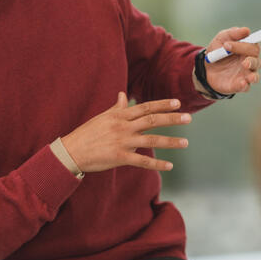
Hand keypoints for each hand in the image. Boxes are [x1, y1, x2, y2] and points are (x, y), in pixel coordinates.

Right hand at [61, 93, 190, 173]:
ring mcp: (122, 142)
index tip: (177, 103)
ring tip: (185, 142)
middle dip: (171, 119)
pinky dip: (157, 164)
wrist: (72, 151)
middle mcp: (123, 127)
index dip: (162, 105)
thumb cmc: (87, 133)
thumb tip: (124, 94)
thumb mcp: (102, 116)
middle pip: (152, 120)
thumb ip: (117, 107)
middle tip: (188, 118)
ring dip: (170, 141)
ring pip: (151, 139)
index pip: (145, 107)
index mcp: (120, 115)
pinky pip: (142, 161)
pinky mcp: (119, 158)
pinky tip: (170, 165)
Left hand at [203, 27, 260, 94]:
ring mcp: (245, 75)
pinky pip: (246, 87)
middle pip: (256, 61)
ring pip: (255, 76)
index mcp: (247, 50)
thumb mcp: (221, 39)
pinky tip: (242, 83)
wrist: (205, 69)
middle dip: (249, 59)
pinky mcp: (239, 86)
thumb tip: (247, 30)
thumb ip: (232, 34)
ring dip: (252, 75)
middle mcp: (250, 62)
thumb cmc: (217, 51)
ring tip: (245, 70)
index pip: (254, 46)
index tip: (228, 44)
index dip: (244, 45)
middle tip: (241, 61)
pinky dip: (244, 85)